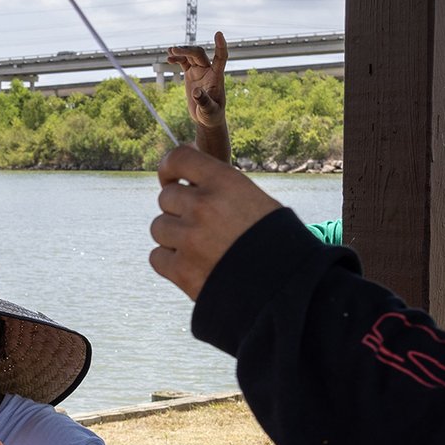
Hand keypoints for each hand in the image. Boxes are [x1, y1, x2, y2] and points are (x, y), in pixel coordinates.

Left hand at [150, 144, 284, 301]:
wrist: (287, 287)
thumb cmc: (277, 243)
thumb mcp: (257, 201)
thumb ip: (221, 190)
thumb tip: (188, 182)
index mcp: (225, 183)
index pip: (180, 158)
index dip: (170, 167)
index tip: (171, 178)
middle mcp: (203, 206)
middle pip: (166, 198)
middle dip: (178, 209)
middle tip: (199, 224)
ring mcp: (190, 239)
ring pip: (159, 227)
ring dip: (173, 236)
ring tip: (200, 248)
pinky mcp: (182, 270)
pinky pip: (157, 256)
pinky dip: (170, 261)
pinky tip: (191, 265)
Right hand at [165, 31, 230, 159]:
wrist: (207, 118)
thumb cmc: (212, 115)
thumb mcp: (209, 111)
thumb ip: (204, 101)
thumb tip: (196, 92)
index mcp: (217, 77)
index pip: (220, 57)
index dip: (220, 46)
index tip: (219, 34)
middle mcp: (209, 71)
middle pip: (199, 54)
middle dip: (187, 50)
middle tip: (173, 50)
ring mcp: (200, 71)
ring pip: (191, 55)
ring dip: (181, 52)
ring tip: (169, 52)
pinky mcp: (192, 74)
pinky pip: (185, 62)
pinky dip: (177, 58)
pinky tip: (169, 59)